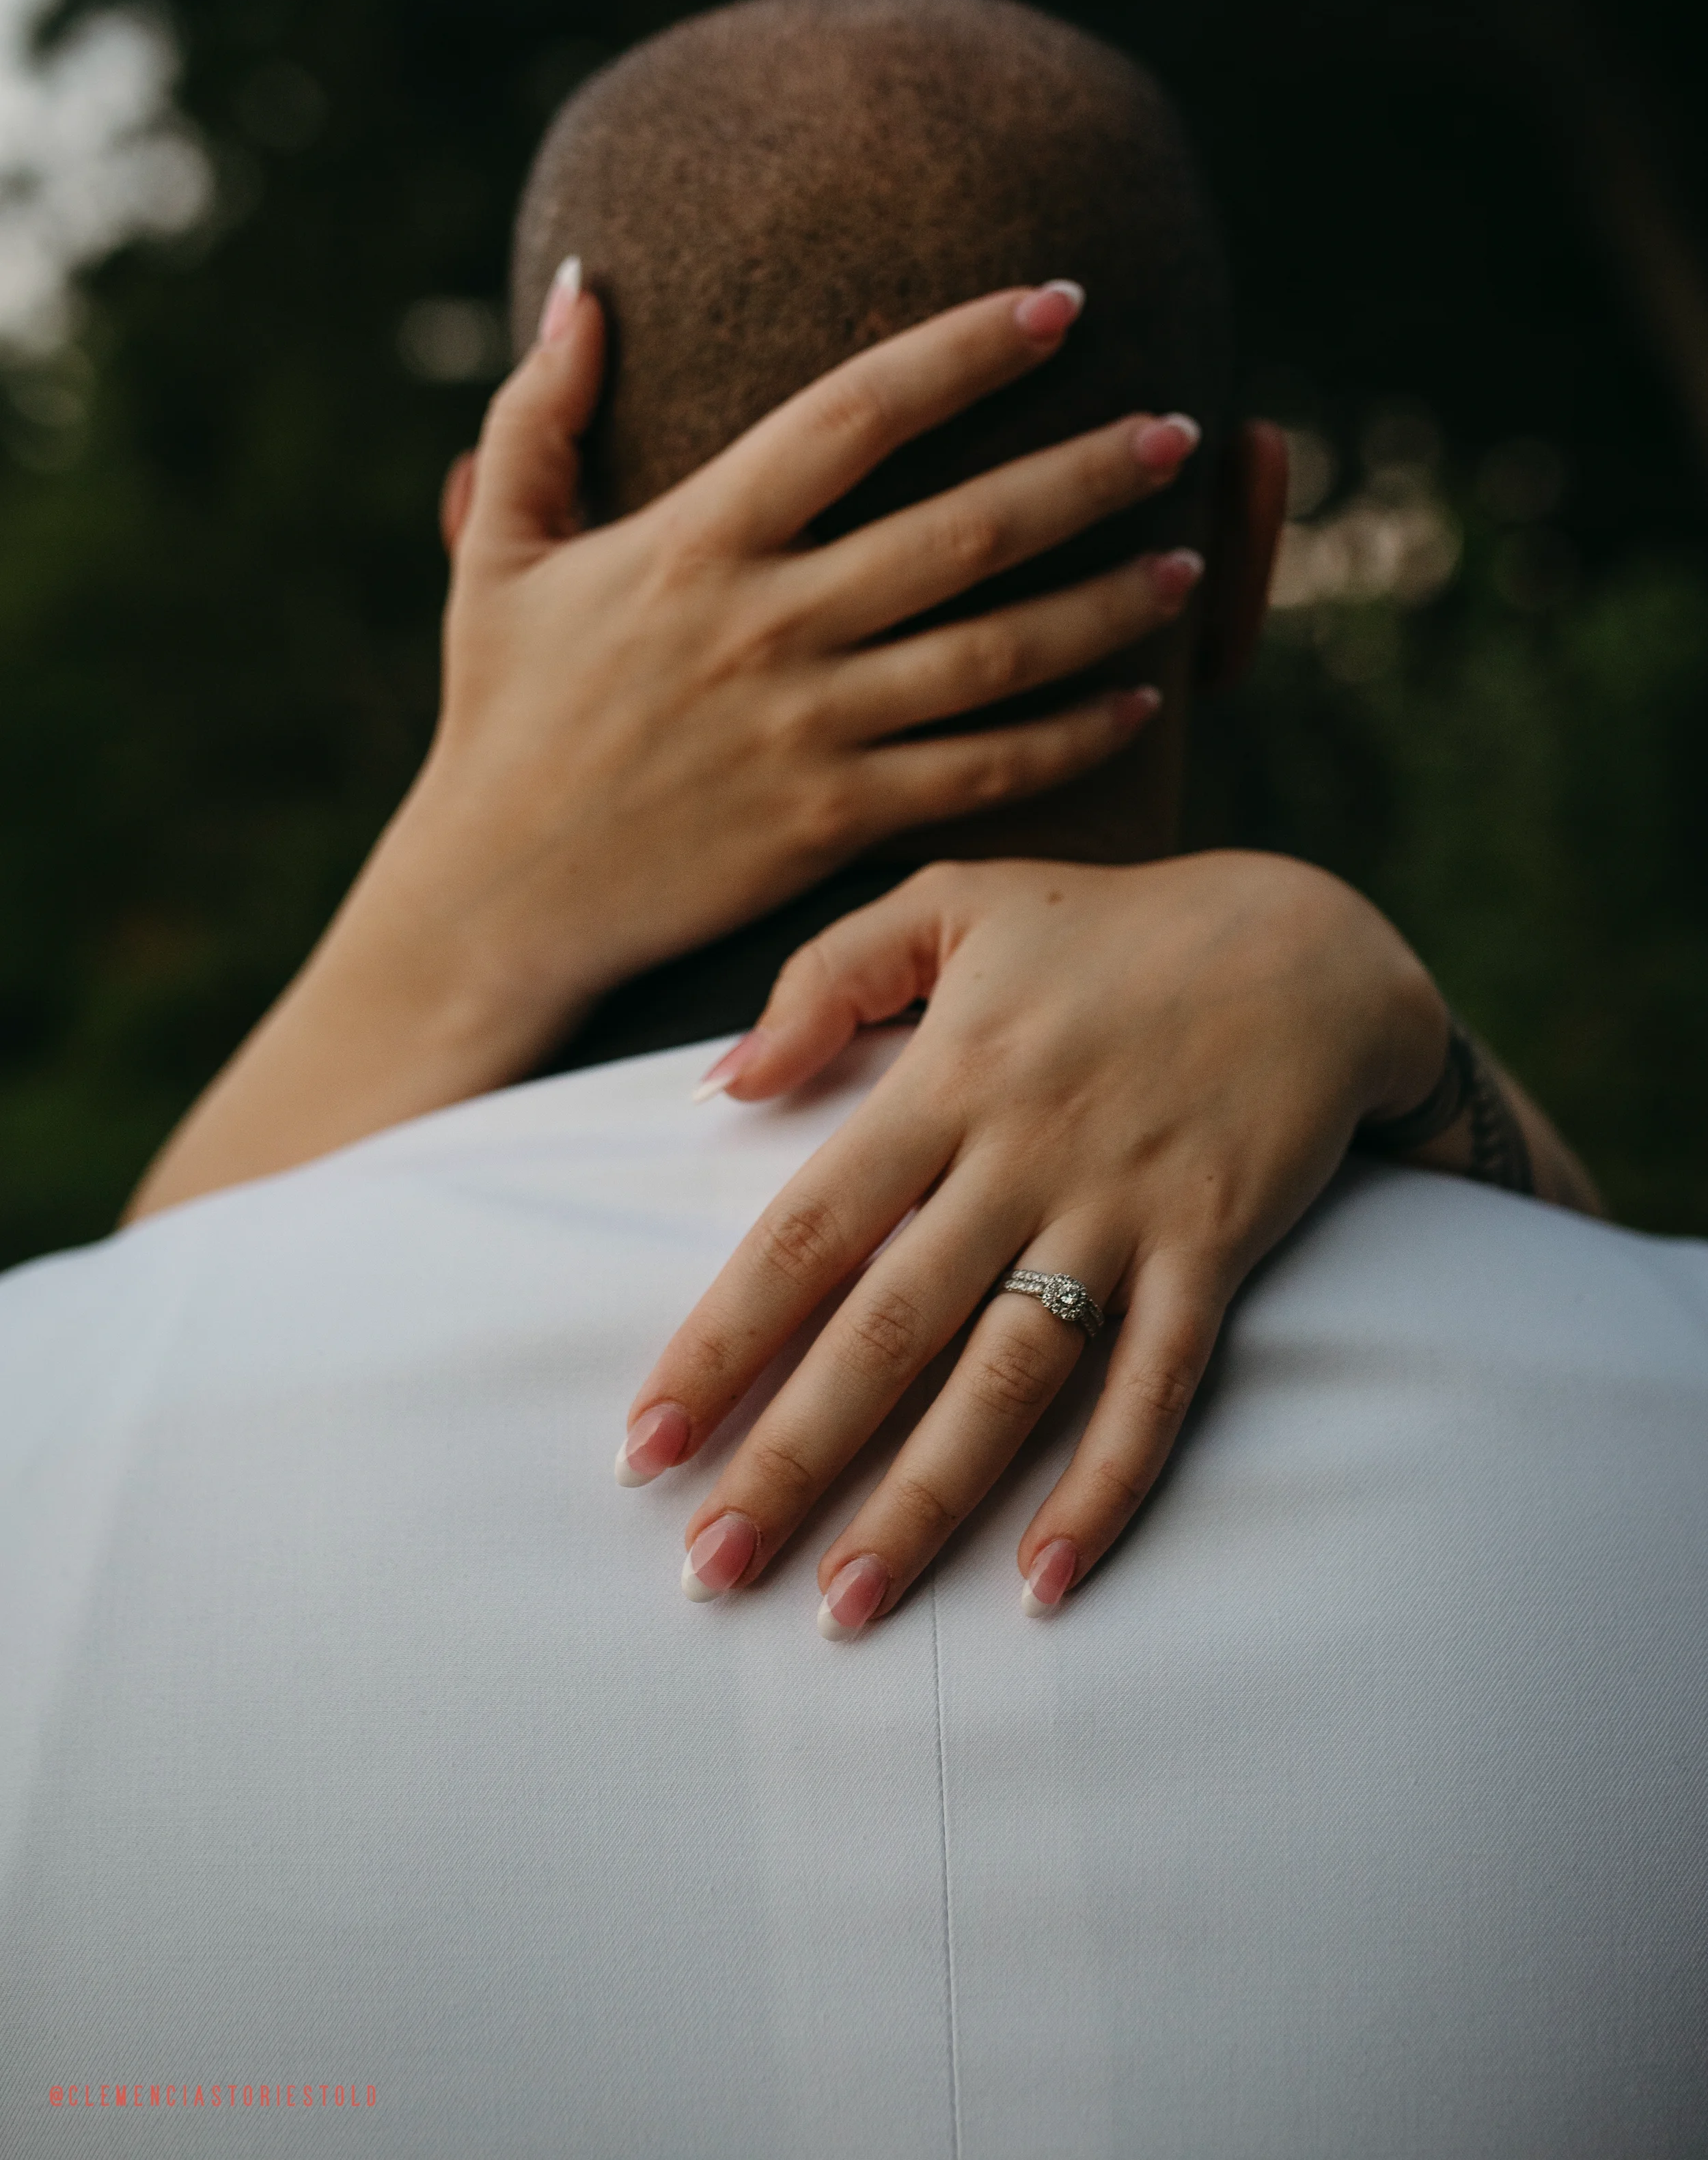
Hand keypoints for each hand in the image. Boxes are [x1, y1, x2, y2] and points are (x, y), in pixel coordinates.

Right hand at [371, 274, 1204, 1059]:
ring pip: (993, 653)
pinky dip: (1068, 738)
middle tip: (1178, 430)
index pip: (856, 412)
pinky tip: (1138, 703)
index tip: (1060, 302)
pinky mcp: (832, 821)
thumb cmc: (502, 717)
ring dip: (1104, 605)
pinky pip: (979, 771)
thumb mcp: (497, 552)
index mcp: (697, 540)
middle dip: (1086, 473)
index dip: (966, 348)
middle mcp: (767, 625)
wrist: (500, 899)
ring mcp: (808, 728)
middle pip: (964, 528)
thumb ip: (537, 412)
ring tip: (1185, 562)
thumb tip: (579, 282)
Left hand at [618, 854, 1449, 1629]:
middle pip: (889, 1328)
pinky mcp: (1214, 1251)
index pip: (808, 1231)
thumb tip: (721, 1086)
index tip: (644, 1443)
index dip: (721, 1340)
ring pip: (1009, 1376)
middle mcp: (1023, 1157)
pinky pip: (1157, 1384)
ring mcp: (1121, 1212)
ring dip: (926, 1500)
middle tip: (712, 1566)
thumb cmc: (1109, 925)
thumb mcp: (954, 902)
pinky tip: (1044, 1583)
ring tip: (845, 1605)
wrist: (1309, 940)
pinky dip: (1106, 1484)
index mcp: (944, 1078)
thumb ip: (826, 979)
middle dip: (792, 1456)